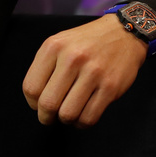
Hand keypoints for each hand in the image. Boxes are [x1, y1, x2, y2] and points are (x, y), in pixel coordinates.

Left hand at [22, 14, 147, 126]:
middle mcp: (72, 58)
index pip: (31, 88)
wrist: (123, 33)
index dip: (32, 103)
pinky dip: (82, 123)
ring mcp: (93, 73)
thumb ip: (44, 67)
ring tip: (68, 113)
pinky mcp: (110, 87)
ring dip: (65, 120)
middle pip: (48, 104)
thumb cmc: (87, 42)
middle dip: (45, 117)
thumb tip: (35, 100)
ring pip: (68, 114)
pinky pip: (89, 118)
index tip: (37, 105)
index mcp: (54, 47)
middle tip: (49, 117)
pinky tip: (82, 115)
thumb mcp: (59, 43)